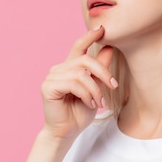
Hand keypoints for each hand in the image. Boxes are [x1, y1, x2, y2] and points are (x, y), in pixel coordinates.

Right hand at [40, 25, 116, 140]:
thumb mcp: (96, 89)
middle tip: (113, 86)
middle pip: (85, 60)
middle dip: (103, 72)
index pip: (79, 46)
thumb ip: (101, 70)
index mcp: (70, 67)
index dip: (89, 36)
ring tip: (99, 103)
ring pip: (81, 74)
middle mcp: (59, 69)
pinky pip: (73, 84)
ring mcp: (52, 77)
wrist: (67, 132)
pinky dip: (86, 95)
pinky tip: (89, 104)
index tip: (102, 28)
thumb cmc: (80, 112)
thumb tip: (110, 48)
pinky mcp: (48, 87)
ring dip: (95, 90)